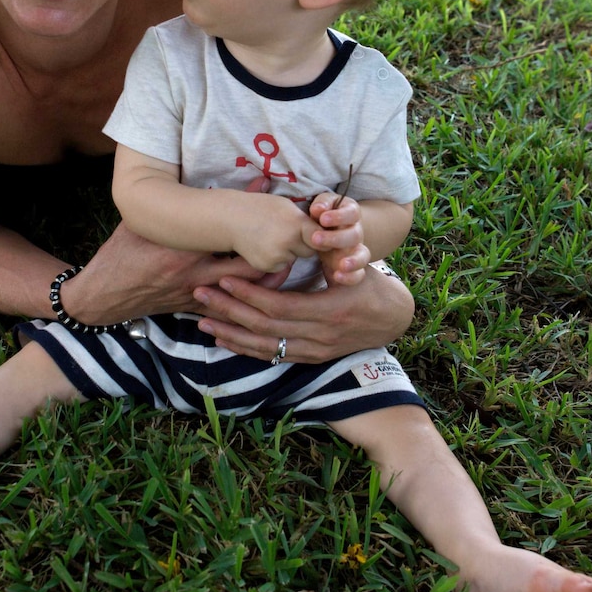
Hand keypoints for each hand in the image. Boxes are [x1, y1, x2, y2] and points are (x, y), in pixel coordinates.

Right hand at [60, 219, 274, 325]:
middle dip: (275, 255)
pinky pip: (231, 302)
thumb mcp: (149, 222)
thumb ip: (181, 206)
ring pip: (246, 289)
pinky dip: (249, 291)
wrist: (105, 293)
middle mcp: (196, 273)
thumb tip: (213, 184)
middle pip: (250, 266)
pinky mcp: (196, 308)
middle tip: (293, 239)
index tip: (278, 208)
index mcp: (185, 248)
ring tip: (288, 259)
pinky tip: (264, 282)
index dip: (259, 222)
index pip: (232, 234)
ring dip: (269, 275)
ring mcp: (198, 294)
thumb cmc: (125, 249)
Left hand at [192, 263, 413, 363]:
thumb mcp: (351, 266)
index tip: (224, 278)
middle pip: (265, 328)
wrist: (391, 318)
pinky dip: (246, 349)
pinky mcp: (310, 358)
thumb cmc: (368, 283)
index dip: (250, 294)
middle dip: (230, 312)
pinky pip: (273, 357)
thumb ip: (323, 255)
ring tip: (202, 322)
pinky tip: (224, 341)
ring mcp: (314, 351)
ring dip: (231, 335)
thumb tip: (296, 233)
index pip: (280, 306)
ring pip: (265, 347)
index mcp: (328, 310)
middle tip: (200, 296)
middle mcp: (319, 336)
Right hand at [228, 193, 318, 273]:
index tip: (322, 240)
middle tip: (287, 234)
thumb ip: (304, 221)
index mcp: (296, 223)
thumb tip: (323, 233)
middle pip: (309, 251)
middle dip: (303, 245)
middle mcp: (288, 241)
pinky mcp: (267, 266)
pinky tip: (263, 247)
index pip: (320, 236)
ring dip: (288, 253)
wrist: (231, 218)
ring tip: (271, 238)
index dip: (322, 239)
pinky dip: (275, 260)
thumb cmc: (260, 208)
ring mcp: (277, 255)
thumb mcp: (285, 206)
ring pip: (293, 259)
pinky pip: (280, 266)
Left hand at [307, 193, 369, 285]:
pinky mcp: (353, 267)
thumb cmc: (324, 214)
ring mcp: (357, 250)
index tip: (323, 219)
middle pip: (355, 235)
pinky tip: (337, 277)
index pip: (352, 213)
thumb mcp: (323, 204)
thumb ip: (321, 204)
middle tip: (315, 239)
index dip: (339, 216)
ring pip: (363, 255)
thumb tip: (317, 209)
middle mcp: (357, 232)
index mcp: (351, 214)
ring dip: (353, 261)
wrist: (331, 230)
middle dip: (335, 238)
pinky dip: (350, 277)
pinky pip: (358, 274)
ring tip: (341, 265)